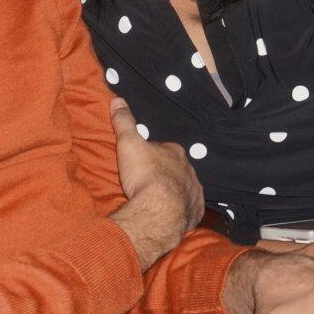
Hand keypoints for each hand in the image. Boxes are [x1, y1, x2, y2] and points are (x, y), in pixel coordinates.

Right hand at [107, 97, 203, 270]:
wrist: (160, 210)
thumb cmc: (144, 174)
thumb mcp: (128, 143)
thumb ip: (124, 122)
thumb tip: (118, 99)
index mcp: (175, 152)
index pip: (165, 148)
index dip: (153, 153)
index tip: (141, 160)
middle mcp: (189, 170)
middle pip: (176, 168)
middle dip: (165, 172)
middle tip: (147, 180)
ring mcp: (194, 192)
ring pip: (184, 188)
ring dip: (174, 191)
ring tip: (157, 199)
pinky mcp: (195, 212)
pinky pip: (190, 208)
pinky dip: (183, 209)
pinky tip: (172, 214)